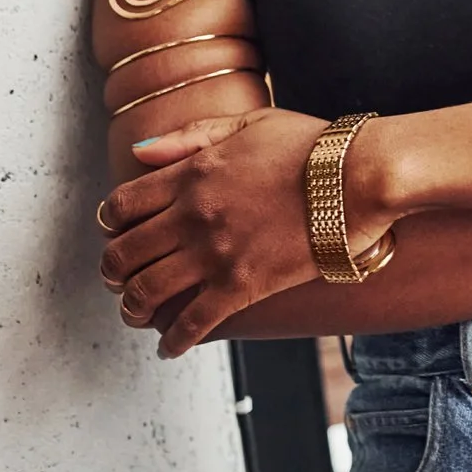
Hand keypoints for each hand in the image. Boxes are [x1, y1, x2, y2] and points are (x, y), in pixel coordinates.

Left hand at [98, 107, 396, 356]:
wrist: (361, 177)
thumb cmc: (315, 147)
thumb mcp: (251, 124)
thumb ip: (192, 135)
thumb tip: (140, 149)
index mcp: (192, 174)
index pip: (123, 204)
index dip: (110, 223)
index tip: (116, 231)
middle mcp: (192, 216)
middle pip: (124, 253)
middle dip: (113, 270)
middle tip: (118, 278)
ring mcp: (215, 254)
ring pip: (146, 292)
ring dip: (133, 307)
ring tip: (137, 313)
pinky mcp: (242, 286)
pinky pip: (192, 324)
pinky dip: (173, 341)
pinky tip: (170, 347)